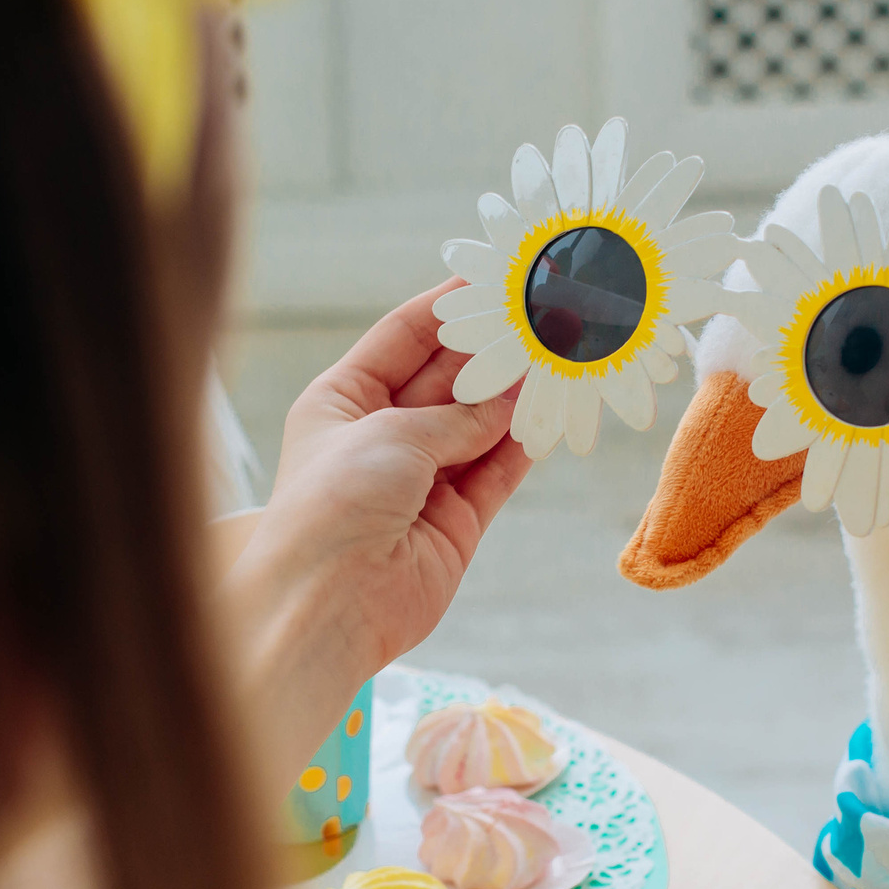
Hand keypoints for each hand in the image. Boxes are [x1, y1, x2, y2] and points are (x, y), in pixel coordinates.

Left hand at [224, 282, 531, 766]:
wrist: (327, 608)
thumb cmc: (332, 507)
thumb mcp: (391, 435)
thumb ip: (458, 414)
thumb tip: (510, 395)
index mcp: (340, 402)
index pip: (401, 338)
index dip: (447, 308)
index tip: (493, 280)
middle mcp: (378, 437)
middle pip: (445, 380)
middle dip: (492, 352)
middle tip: (544, 319)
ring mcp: (418, 482)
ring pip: (477, 427)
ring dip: (516, 397)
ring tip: (561, 357)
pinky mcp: (453, 524)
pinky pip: (495, 473)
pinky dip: (523, 447)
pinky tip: (552, 414)